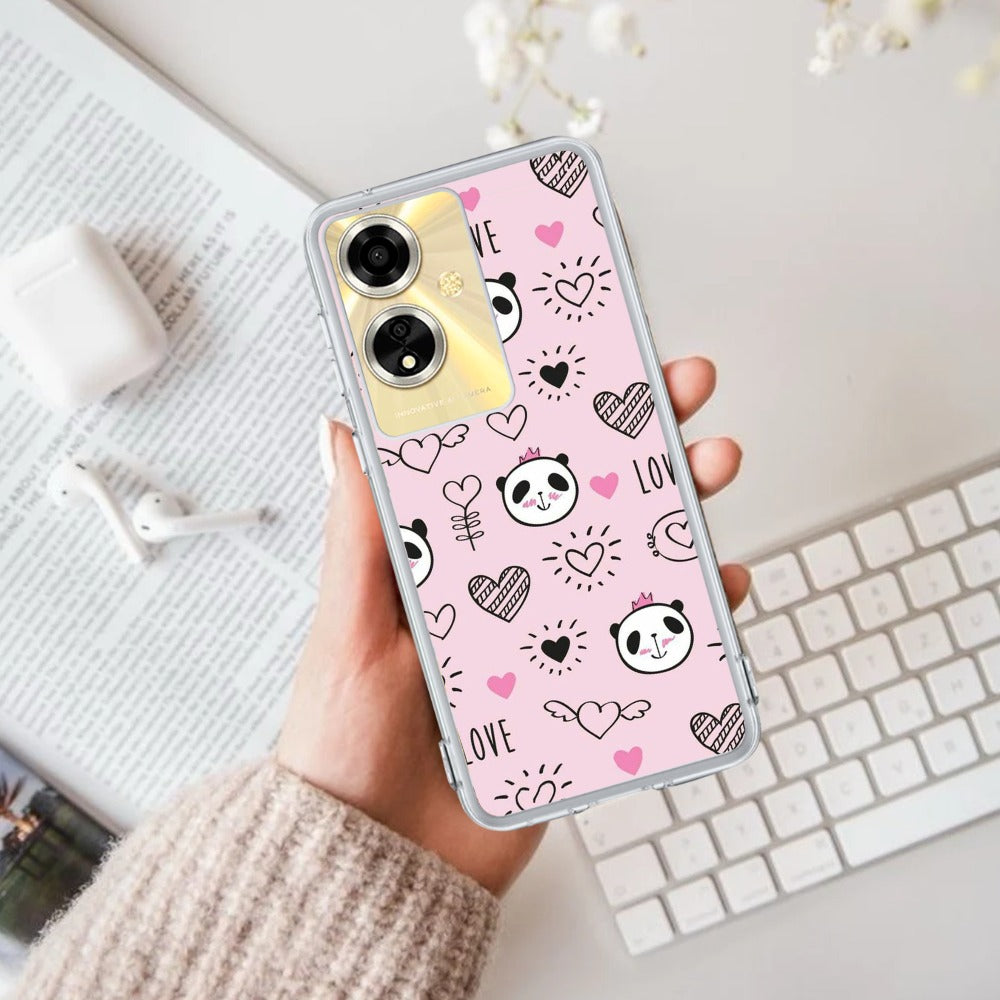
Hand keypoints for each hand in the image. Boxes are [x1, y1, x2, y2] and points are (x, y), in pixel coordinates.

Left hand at [277, 356, 747, 895]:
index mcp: (449, 563)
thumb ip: (359, 532)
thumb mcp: (348, 628)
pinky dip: (691, 613)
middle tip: (675, 388)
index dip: (549, 407)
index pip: (508, 466)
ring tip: (709, 465)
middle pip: (582, 500)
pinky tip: (716, 586)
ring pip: (628, 560)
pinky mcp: (584, 700)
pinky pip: (650, 645)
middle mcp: (506, 593)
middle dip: (635, 436)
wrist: (380, 869)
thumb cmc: (344, 748)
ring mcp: (552, 643)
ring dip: (678, 507)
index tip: (585, 354)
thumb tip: (342, 431)